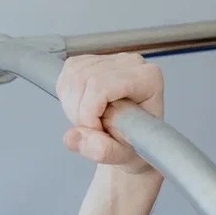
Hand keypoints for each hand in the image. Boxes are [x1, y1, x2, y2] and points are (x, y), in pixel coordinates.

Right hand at [56, 53, 164, 175]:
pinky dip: (68, 97)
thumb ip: (102, 150)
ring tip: (89, 122)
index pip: (101, 86)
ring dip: (72, 105)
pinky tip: (83, 109)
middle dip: (78, 111)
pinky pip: (68, 73)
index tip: (96, 131)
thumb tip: (73, 137)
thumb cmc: (135, 144)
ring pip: (73, 75)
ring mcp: (112, 59)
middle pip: (84, 79)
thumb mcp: (123, 156)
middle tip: (92, 130)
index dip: (89, 112)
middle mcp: (131, 63)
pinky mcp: (93, 61)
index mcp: (147, 79)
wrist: (133, 141)